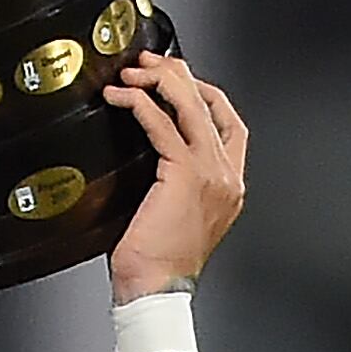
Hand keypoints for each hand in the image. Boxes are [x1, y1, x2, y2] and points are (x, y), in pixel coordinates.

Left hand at [103, 52, 246, 300]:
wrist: (157, 289)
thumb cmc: (156, 257)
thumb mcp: (174, 209)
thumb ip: (173, 175)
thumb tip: (146, 140)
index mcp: (229, 185)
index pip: (229, 122)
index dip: (204, 91)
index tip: (175, 76)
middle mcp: (227, 176)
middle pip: (211, 104)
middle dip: (177, 74)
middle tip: (146, 62)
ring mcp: (211, 174)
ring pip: (190, 106)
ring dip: (158, 80)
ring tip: (131, 72)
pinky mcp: (184, 174)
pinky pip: (162, 123)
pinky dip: (139, 102)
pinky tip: (120, 96)